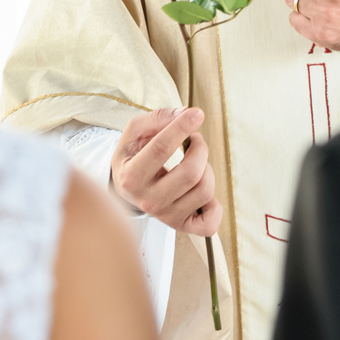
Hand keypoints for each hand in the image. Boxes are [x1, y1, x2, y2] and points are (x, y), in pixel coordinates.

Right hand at [110, 106, 221, 235]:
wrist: (125, 188)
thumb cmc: (133, 156)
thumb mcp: (134, 132)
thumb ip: (157, 118)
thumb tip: (186, 113)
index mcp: (132, 177)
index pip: (161, 149)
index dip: (181, 128)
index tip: (196, 114)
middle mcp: (148, 201)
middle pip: (191, 173)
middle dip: (200, 149)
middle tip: (195, 140)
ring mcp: (166, 216)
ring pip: (204, 191)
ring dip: (207, 169)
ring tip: (195, 162)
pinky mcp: (181, 225)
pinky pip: (209, 224)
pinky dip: (214, 207)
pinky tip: (202, 189)